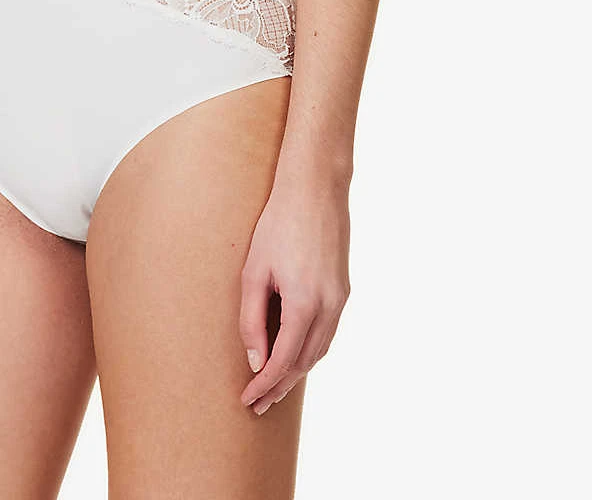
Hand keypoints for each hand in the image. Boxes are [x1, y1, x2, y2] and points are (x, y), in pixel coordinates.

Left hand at [238, 171, 350, 414]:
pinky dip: (310, 350)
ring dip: (297, 371)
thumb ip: (252, 319)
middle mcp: (329, 307)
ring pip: (320, 350)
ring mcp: (341, 299)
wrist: (315, 189)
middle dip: (280, 386)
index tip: (247, 400)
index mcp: (304, 304)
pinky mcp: (344, 289)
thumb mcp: (253, 271)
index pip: (283, 362)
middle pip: (304, 363)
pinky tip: (294, 352)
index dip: (265, 385)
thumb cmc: (277, 225)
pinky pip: (328, 332)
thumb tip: (255, 360)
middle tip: (257, 404)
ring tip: (273, 384)